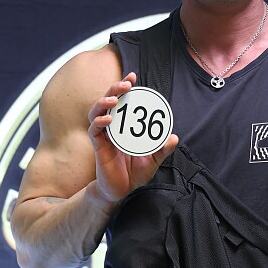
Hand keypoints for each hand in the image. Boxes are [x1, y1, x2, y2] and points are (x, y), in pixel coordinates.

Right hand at [87, 72, 178, 204]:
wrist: (122, 191)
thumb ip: (162, 149)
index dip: (126, 88)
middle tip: (126, 83)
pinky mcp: (98, 146)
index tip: (133, 76)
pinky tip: (108, 120)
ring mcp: (104, 136)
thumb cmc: (135, 173)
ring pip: (97, 112)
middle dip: (115, 89)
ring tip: (114, 99)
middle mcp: (112, 127)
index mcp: (125, 126)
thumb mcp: (153, 160)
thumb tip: (174, 137)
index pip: (124, 101)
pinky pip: (94, 130)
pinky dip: (99, 123)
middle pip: (109, 101)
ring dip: (104, 102)